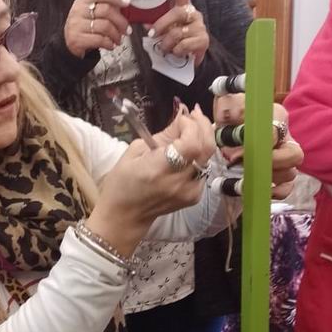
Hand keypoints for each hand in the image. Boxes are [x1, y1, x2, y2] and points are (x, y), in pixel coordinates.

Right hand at [64, 0, 130, 57]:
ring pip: (105, 26)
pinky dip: (109, 43)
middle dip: (121, 21)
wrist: (67, 47)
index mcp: (83, 2)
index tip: (127, 2)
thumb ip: (106, 11)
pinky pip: (100, 39)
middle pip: (106, 10)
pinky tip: (110, 45)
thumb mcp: (92, 16)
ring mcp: (76, 25)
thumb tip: (126, 12)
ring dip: (116, 35)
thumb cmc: (84, 30)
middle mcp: (78, 11)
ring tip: (118, 40)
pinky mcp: (76, 39)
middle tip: (126, 30)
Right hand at [88, 108, 210, 255]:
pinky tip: (188, 151)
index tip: (181, 117)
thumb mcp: (134, 151)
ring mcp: (189, 191)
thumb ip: (163, 135)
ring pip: (209, 158)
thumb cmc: (122, 182)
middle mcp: (178, 181)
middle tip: (194, 114)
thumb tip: (182, 117)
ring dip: (203, 139)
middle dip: (203, 125)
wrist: (125, 216)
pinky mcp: (194, 197)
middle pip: (206, 148)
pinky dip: (199, 156)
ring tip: (192, 128)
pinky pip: (204, 169)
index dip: (191, 126)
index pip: (190, 143)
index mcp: (158, 169)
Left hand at [147, 0, 209, 64]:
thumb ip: (157, 25)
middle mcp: (194, 14)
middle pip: (177, 13)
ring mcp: (200, 27)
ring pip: (177, 33)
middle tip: (152, 34)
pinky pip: (183, 45)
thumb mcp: (167, 31)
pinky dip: (176, 51)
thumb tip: (145, 23)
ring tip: (164, 48)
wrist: (191, 58)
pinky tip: (176, 52)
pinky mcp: (203, 40)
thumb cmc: (177, 41)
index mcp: (184, 9)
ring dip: (166, 43)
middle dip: (162, 24)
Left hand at [218, 103, 302, 199]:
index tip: (234, 154)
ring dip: (266, 178)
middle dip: (271, 164)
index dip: (257, 145)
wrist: (226, 131)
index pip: (277, 132)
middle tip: (245, 167)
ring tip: (243, 177)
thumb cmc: (230, 117)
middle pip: (294, 155)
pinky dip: (273, 192)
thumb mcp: (227, 106)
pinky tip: (256, 189)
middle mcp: (287, 138)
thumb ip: (229, 106)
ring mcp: (287, 158)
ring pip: (290, 173)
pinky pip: (287, 188)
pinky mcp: (282, 175)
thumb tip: (234, 116)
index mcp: (277, 117)